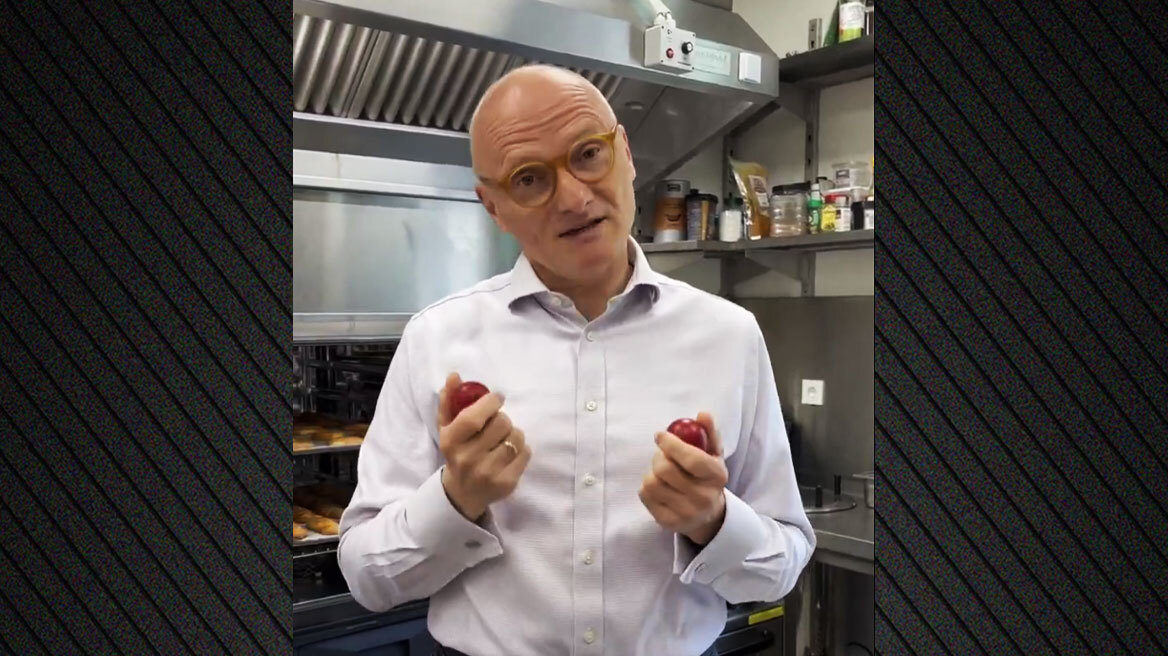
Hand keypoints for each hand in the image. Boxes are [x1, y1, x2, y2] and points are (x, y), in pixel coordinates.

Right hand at [437, 373, 531, 521]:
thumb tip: (454, 376)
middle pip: (502, 423)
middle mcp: (468, 459)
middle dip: (502, 418)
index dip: (490, 402)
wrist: (462, 492)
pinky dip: (522, 448)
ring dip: (513, 433)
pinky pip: (526, 453)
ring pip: (517, 437)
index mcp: (451, 441)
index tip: (497, 399)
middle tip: (496, 424)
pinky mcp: (507, 483)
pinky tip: (510, 453)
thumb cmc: (456, 451)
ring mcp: (488, 473)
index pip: (474, 417)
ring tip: (503, 439)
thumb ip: (449, 400)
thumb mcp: (447, 427)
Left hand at [638, 412, 728, 544]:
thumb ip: (709, 432)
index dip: (672, 444)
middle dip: (659, 456)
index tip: (660, 435)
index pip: (692, 459)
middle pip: (666, 470)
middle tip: (662, 454)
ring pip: (652, 482)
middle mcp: (703, 498)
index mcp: (717, 477)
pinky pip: (645, 495)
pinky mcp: (668, 522)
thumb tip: (702, 414)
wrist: (707, 515)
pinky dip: (647, 486)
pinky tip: (659, 486)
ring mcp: (685, 513)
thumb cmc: (707, 477)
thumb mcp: (714, 454)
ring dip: (652, 471)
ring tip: (661, 471)